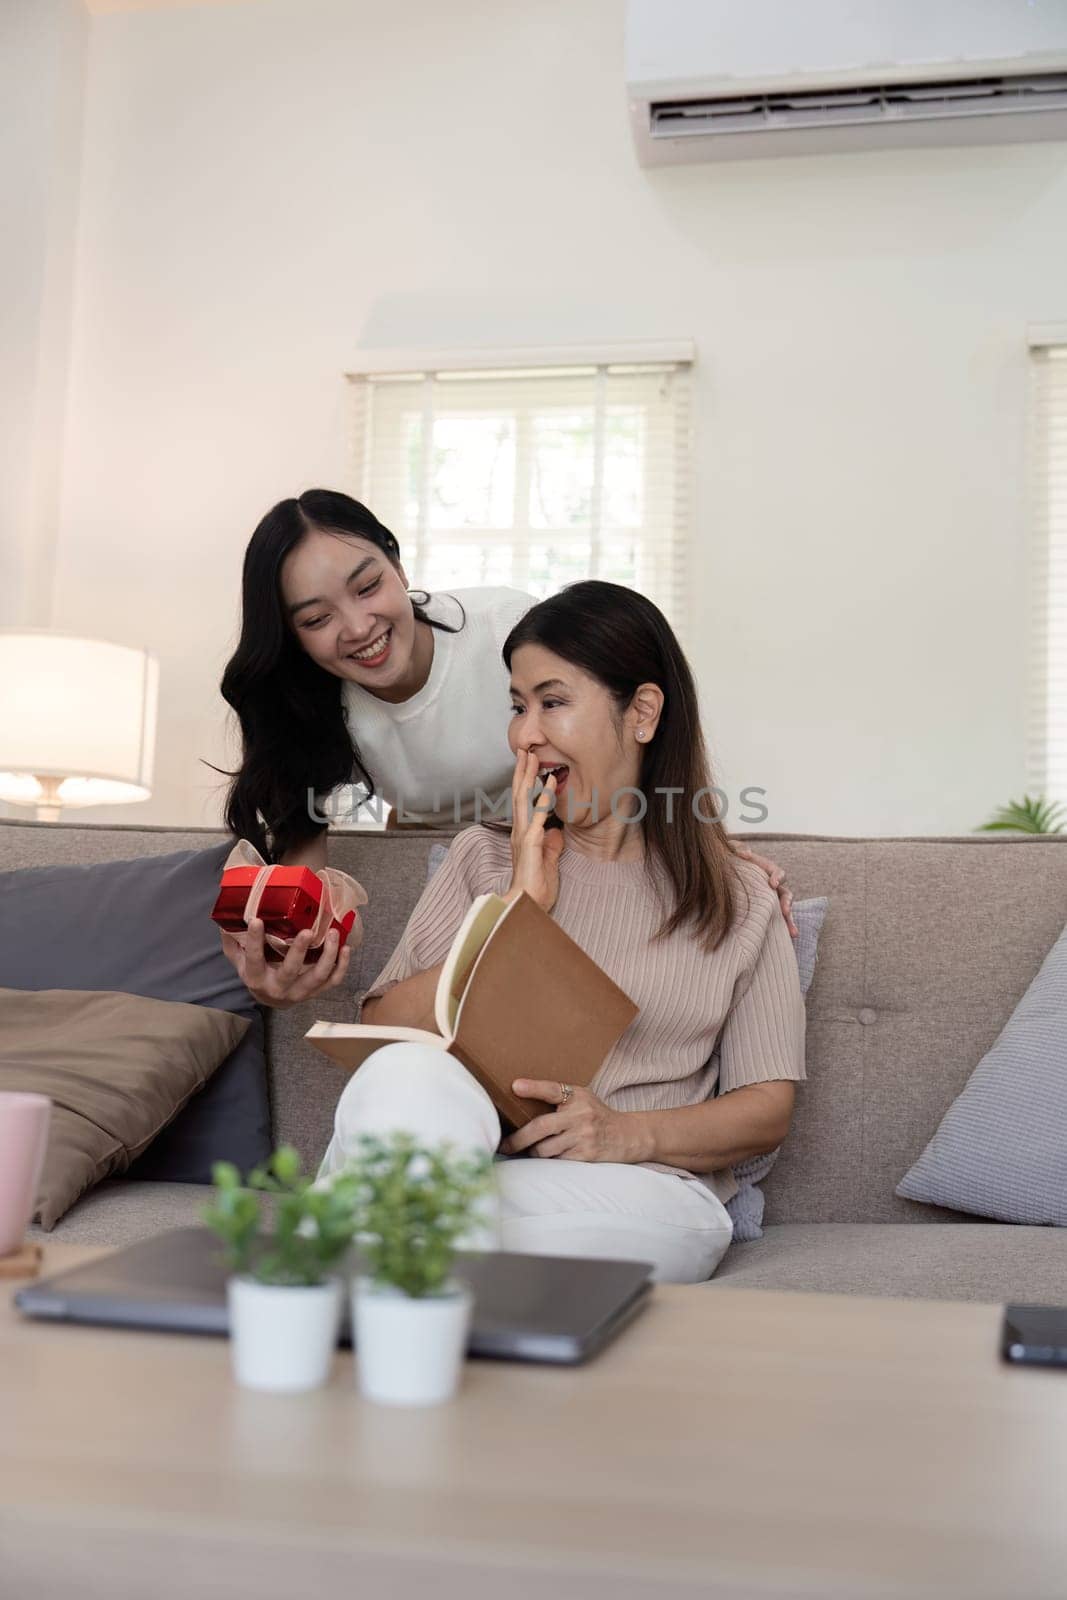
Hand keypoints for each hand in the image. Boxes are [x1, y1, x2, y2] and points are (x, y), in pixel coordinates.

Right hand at [220, 919, 351, 1008]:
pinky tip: (346, 948)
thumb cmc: (257, 974)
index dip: (255, 941)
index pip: (255, 959)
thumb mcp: (239, 962)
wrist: (272, 999)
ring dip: (328, 955)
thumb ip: (233, 944)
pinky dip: (342, 966)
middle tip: (307, 931)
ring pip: (318, 977)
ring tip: (334, 933)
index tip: (257, 920)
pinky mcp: (316, 992)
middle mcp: (279, 988)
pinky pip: (333, 981)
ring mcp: (300, 992)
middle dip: (300, 951)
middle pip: (290, 971)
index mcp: (257, 978)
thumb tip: (224, 921)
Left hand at [500, 1081, 647, 1162]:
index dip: (533, 1088)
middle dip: (518, 1139)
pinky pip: (556, 1161)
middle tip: (504, 1145)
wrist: (627, 1135)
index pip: (551, 1090)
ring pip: (545, 1149)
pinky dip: (548, 1161)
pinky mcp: (585, 1156)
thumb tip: (519, 1100)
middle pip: (540, 1127)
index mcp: (577, 1096)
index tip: (515, 1086)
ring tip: (528, 1151)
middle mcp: (580, 1115)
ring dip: (533, 1152)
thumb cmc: (596, 1114)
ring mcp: (583, 1137)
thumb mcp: (582, 1098)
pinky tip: (548, 1158)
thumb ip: (559, 1098)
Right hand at [507, 749, 564, 912]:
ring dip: (528, 776)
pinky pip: (538, 814)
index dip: (524, 782)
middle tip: (525, 750)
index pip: (522, 802)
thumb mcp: (548, 861)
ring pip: (523, 798)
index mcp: (522, 835)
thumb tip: (557, 831)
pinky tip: (549, 781)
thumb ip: (551, 844)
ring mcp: (523, 835)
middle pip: (518, 794)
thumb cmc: (537, 886)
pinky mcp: (531, 841)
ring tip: (532, 756)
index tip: (528, 764)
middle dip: (522, 771)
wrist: (528, 904)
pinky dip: (544, 796)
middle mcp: (519, 831)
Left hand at [732, 845, 796, 937]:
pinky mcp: (765, 913)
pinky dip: (782, 931)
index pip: (779, 874)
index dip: (778, 878)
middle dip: (787, 903)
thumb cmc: (728, 860)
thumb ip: (738, 848)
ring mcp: (770, 901)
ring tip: (793, 934)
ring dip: (790, 921)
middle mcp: (772, 887)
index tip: (772, 884)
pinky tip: (786, 941)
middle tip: (785, 911)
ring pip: (785, 911)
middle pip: (786, 895)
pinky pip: (776, 922)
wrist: (722, 874)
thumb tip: (746, 854)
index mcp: (767, 871)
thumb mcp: (731, 851)